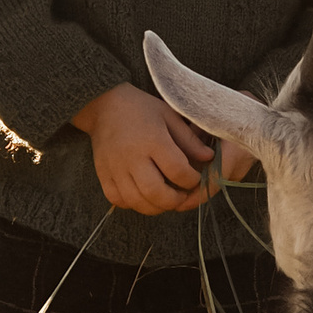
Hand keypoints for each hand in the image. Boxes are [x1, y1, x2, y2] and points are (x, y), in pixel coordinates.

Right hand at [74, 84, 222, 216]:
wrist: (104, 105)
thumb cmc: (141, 108)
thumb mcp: (169, 116)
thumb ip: (189, 140)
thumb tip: (209, 158)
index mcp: (153, 139)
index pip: (178, 171)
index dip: (192, 181)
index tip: (195, 178)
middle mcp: (132, 156)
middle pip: (156, 192)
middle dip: (174, 201)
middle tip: (182, 196)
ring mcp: (115, 167)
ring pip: (136, 201)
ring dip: (155, 207)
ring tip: (165, 199)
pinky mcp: (103, 174)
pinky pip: (118, 200)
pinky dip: (133, 204)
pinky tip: (143, 196)